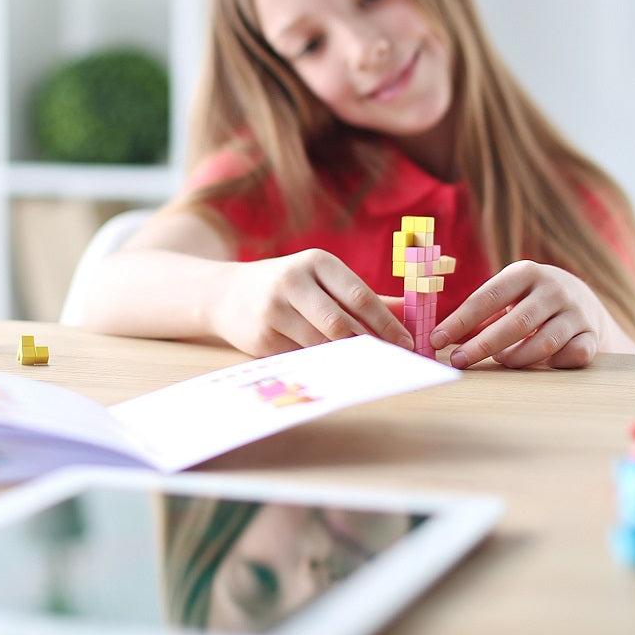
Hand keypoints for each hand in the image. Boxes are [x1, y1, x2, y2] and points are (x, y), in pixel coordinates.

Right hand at [209, 249, 415, 357]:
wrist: (225, 294)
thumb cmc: (287, 285)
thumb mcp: (321, 279)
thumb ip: (363, 296)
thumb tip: (408, 311)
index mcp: (316, 262)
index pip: (360, 296)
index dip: (387, 323)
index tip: (407, 343)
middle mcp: (293, 282)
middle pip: (340, 323)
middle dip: (370, 346)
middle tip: (391, 362)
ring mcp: (274, 310)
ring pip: (320, 344)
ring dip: (347, 360)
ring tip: (369, 368)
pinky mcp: (261, 338)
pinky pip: (301, 358)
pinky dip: (321, 366)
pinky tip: (335, 371)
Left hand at [429, 261, 623, 369]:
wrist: (582, 300)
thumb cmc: (529, 300)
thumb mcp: (506, 296)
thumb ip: (477, 315)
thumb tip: (439, 338)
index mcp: (525, 272)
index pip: (488, 297)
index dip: (460, 321)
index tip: (436, 340)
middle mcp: (553, 289)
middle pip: (515, 323)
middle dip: (482, 345)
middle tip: (459, 361)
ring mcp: (575, 312)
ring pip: (543, 343)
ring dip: (516, 358)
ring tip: (501, 361)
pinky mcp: (591, 335)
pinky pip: (572, 356)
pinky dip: (553, 364)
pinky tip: (541, 366)